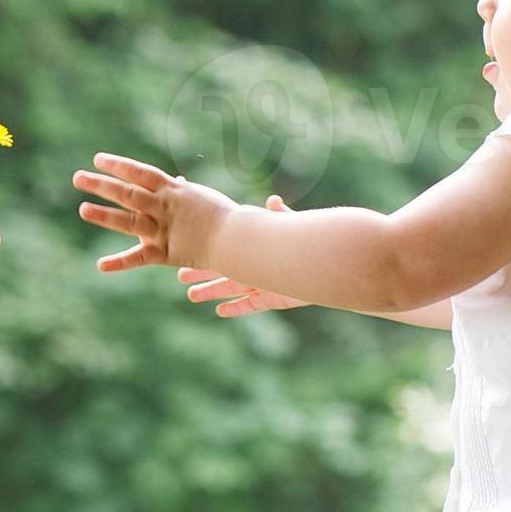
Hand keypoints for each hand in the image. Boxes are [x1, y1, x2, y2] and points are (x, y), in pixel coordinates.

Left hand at [74, 153, 236, 272]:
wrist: (238, 239)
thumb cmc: (223, 216)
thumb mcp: (201, 197)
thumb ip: (183, 191)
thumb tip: (176, 181)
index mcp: (172, 191)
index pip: (140, 172)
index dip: (119, 165)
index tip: (98, 159)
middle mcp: (164, 207)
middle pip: (127, 193)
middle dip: (101, 185)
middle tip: (77, 178)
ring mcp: (163, 230)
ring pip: (129, 221)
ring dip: (104, 215)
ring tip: (82, 209)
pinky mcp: (166, 253)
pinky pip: (140, 258)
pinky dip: (120, 262)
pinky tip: (100, 265)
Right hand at [183, 198, 307, 314]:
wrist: (328, 267)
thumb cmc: (309, 243)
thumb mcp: (292, 227)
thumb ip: (281, 216)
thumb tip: (273, 200)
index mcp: (256, 247)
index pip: (227, 249)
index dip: (209, 252)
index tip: (191, 251)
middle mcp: (256, 266)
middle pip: (224, 270)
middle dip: (202, 274)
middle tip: (181, 275)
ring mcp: (263, 283)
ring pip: (232, 288)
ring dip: (212, 292)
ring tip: (193, 295)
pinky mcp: (273, 299)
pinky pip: (250, 305)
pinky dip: (236, 308)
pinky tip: (220, 311)